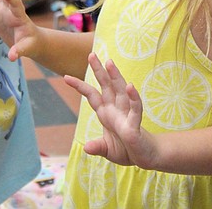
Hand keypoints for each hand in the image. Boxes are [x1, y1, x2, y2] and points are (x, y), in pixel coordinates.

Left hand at [64, 53, 156, 167]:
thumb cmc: (127, 150)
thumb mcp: (108, 150)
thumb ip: (97, 147)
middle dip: (99, 71)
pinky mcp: (136, 124)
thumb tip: (87, 148)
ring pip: (121, 92)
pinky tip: (130, 86)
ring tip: (109, 63)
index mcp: (106, 113)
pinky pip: (135, 109)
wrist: (146, 157)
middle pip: (107, 86)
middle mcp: (116, 110)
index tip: (65, 77)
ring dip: (116, 77)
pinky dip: (133, 98)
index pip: (92, 95)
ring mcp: (126, 115)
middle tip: (91, 55)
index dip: (80, 86)